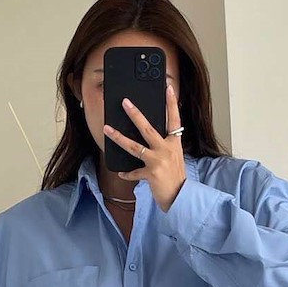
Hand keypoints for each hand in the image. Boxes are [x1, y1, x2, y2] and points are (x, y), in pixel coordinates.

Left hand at [102, 81, 185, 212]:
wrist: (180, 197)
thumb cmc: (176, 177)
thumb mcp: (175, 157)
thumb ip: (165, 145)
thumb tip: (149, 135)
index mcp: (174, 144)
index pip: (174, 119)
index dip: (172, 103)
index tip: (168, 88)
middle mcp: (167, 150)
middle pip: (148, 128)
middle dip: (135, 114)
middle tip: (125, 102)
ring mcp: (158, 161)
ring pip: (134, 146)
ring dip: (119, 137)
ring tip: (107, 129)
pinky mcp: (151, 174)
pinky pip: (134, 172)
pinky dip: (127, 173)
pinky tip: (121, 173)